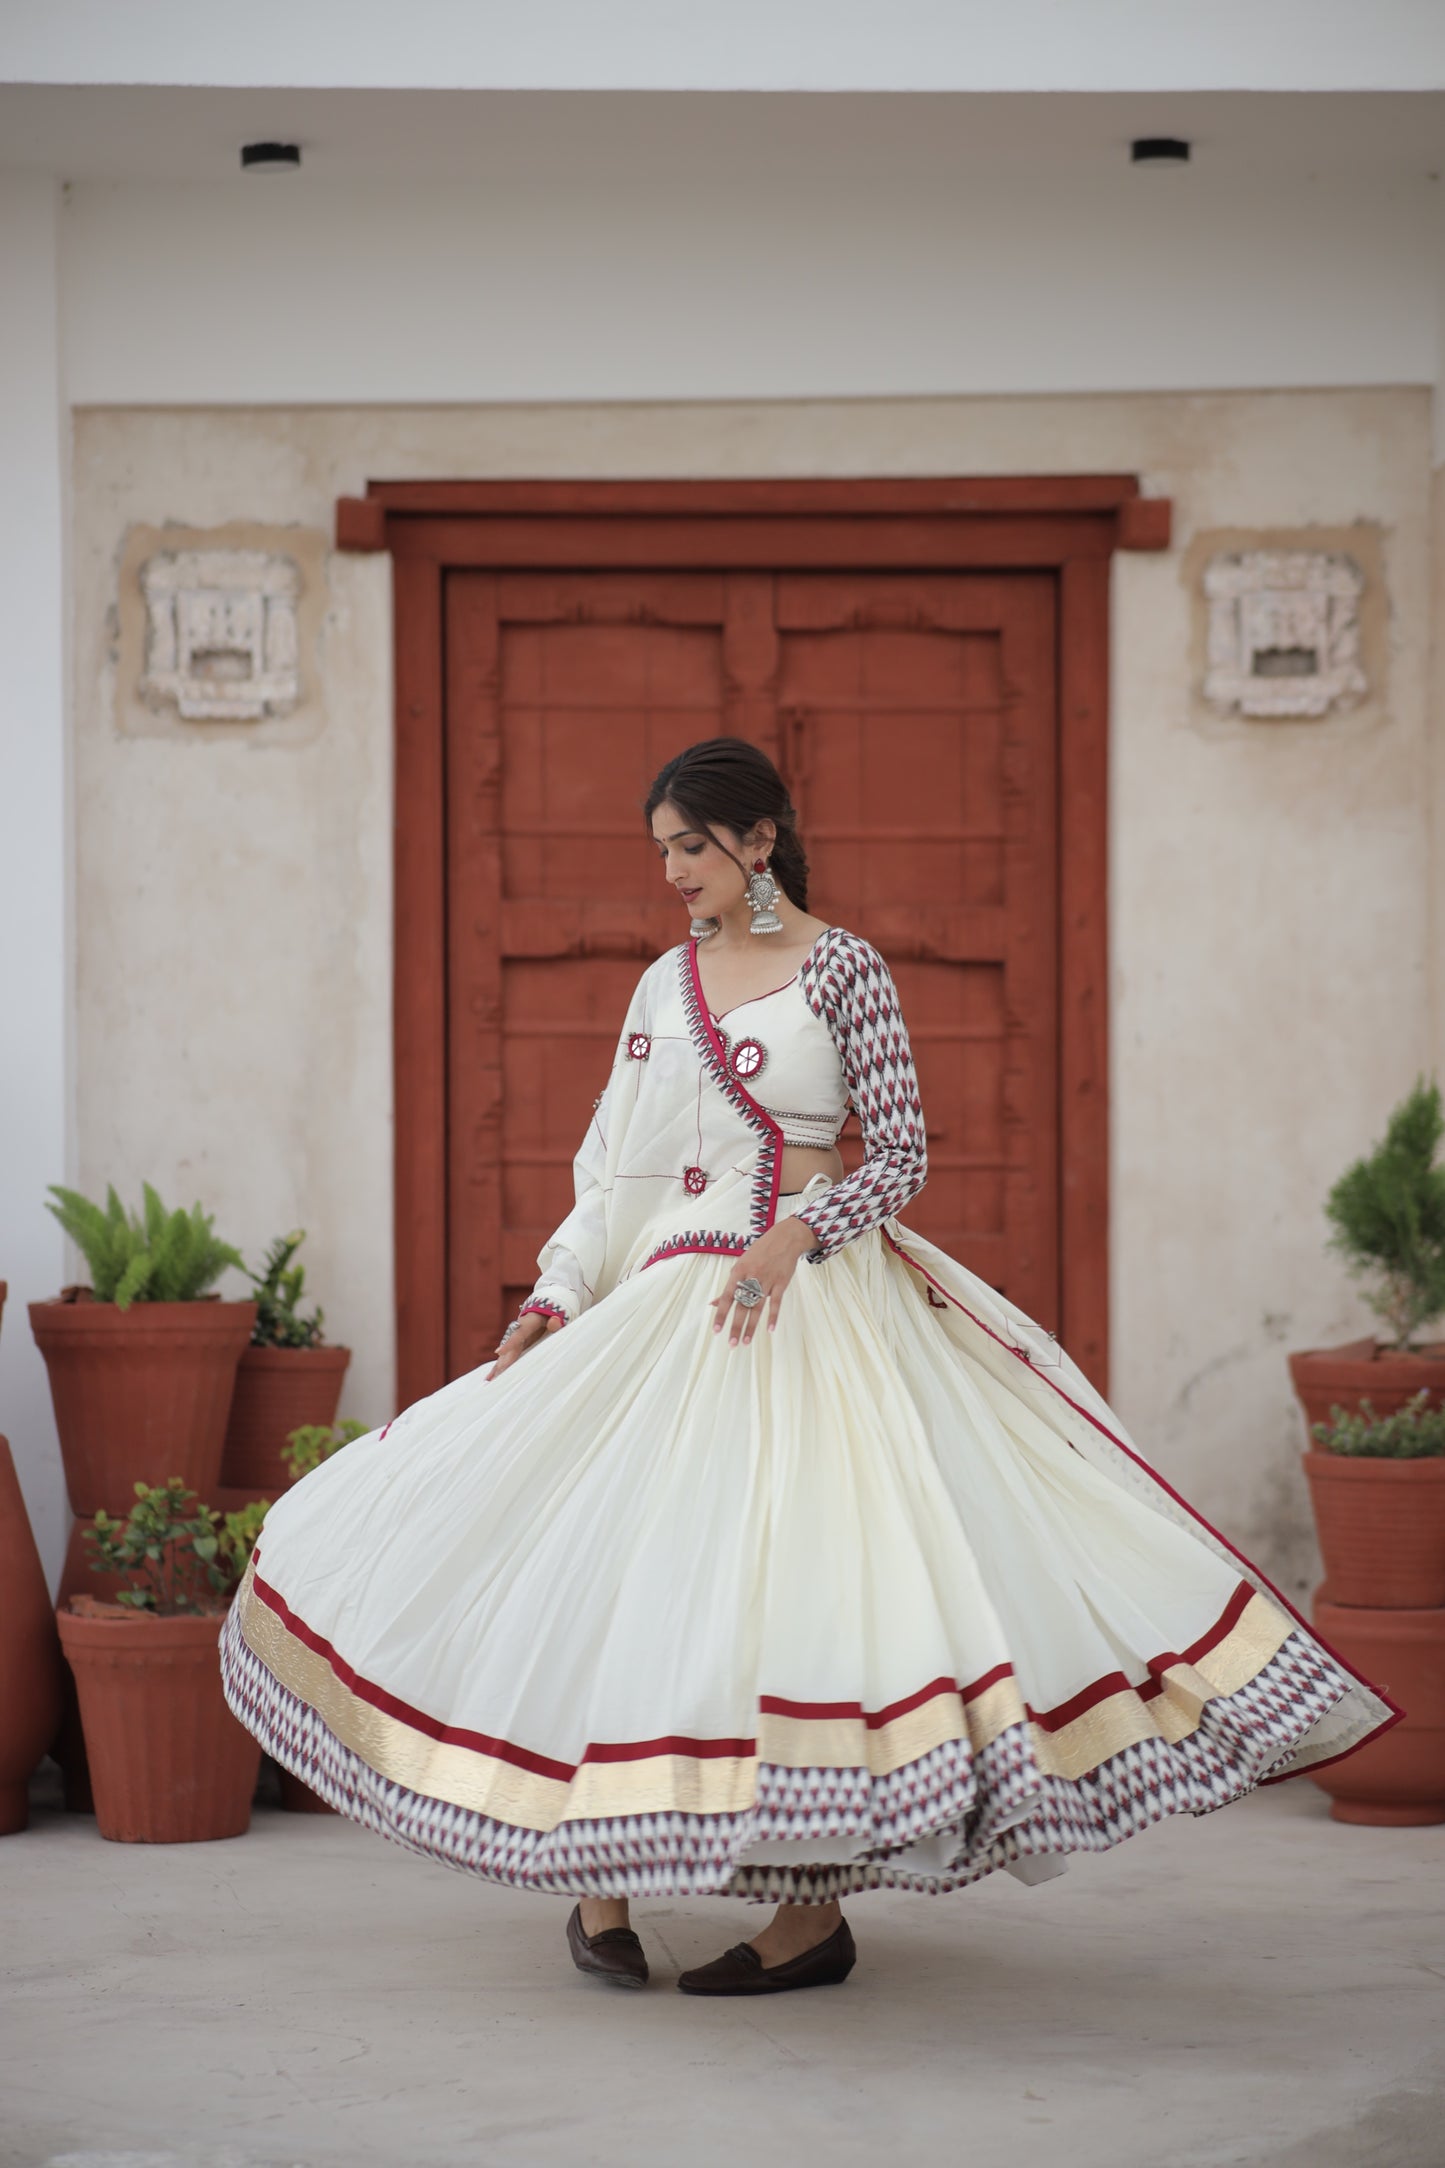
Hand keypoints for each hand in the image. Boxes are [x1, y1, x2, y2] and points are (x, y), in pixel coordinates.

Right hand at [485, 1310, 563, 1380]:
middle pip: (509, 1349)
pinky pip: (506, 1357)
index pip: (518, 1334)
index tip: (498, 1352)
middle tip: (497, 1376)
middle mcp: (517, 1331)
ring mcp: (514, 1338)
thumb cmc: (551, 1317)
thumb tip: (554, 1320)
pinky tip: (490, 1377)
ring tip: (491, 1380)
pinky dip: (499, 1366)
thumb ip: (556, 1322)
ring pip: (505, 1354)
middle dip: (503, 1362)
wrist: (542, 1310)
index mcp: (527, 1323)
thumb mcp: (556, 1318)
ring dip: (499, 1367)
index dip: (509, 1344)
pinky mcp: (515, 1345)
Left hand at [710, 1217, 816, 1347]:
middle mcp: (751, 1277)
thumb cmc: (760, 1253)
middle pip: (742, 1306)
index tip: (716, 1330)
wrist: (784, 1239)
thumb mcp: (741, 1265)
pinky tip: (770, 1329)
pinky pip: (776, 1302)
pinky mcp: (781, 1283)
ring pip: (758, 1307)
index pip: (727, 1297)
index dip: (721, 1314)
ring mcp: (767, 1280)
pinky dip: (773, 1316)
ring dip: (751, 1326)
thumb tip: (713, 1303)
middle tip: (731, 1344)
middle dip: (736, 1326)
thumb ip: (730, 1286)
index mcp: (738, 1272)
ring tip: (745, 1342)